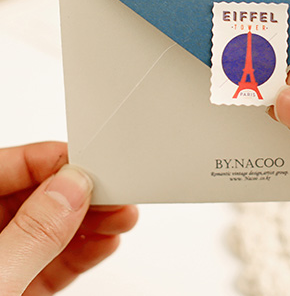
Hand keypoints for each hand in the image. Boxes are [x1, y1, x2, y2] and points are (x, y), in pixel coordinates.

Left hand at [0, 142, 137, 294]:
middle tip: (118, 191)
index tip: (95, 163)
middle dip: (84, 193)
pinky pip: (53, 261)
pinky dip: (84, 252)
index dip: (56, 160)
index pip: (14, 166)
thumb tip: (72, 186)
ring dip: (93, 222)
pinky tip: (107, 242)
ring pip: (51, 229)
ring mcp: (3, 261)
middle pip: (38, 196)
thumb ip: (33, 231)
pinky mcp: (18, 287)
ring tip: (124, 216)